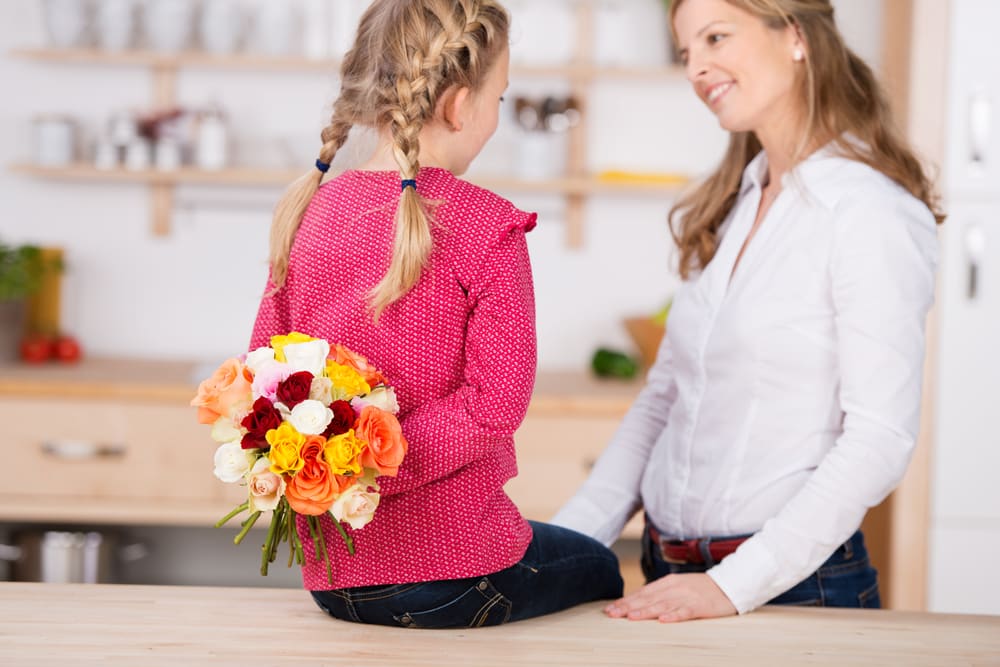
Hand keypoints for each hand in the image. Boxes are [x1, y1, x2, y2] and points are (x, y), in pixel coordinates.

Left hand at [604, 573, 736, 622]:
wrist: (730, 583)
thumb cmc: (701, 587)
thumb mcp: (678, 585)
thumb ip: (660, 592)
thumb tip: (638, 601)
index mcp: (668, 582)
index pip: (643, 592)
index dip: (626, 601)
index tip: (611, 609)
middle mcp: (675, 588)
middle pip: (648, 598)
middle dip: (629, 606)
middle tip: (612, 614)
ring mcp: (688, 596)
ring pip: (663, 605)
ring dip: (646, 611)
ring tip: (631, 617)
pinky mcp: (700, 606)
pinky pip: (685, 611)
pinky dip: (674, 616)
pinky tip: (663, 620)